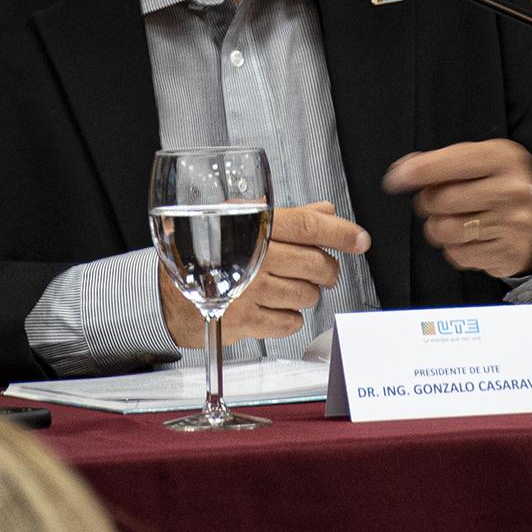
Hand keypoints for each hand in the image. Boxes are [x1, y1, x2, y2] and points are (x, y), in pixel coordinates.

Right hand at [162, 202, 365, 347]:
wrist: (170, 294)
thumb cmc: (210, 255)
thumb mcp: (244, 224)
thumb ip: (289, 217)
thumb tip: (325, 209)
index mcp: (253, 228)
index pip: (308, 226)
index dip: (340, 233)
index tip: (360, 240)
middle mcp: (253, 258)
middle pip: (316, 264)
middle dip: (327, 269)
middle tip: (323, 270)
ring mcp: (250, 291)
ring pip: (308, 295)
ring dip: (307, 294)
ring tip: (288, 287)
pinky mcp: (246, 320)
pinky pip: (291, 322)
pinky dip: (290, 316)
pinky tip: (274, 306)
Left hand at [383, 139, 531, 280]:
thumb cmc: (496, 189)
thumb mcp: (477, 163)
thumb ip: (440, 163)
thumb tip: (402, 173)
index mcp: (503, 157)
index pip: (450, 163)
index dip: (417, 172)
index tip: (395, 180)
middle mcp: (512, 189)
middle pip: (441, 199)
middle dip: (428, 203)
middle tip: (437, 202)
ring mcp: (512, 223)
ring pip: (445, 230)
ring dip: (438, 227)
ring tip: (452, 220)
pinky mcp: (507, 252)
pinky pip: (458, 254)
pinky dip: (455, 248)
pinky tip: (469, 238)